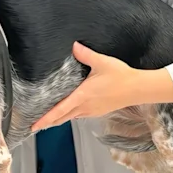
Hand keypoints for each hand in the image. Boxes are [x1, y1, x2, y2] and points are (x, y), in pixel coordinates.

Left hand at [31, 43, 172, 131]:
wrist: (138, 89)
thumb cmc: (122, 77)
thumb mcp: (102, 62)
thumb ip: (85, 54)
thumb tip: (74, 47)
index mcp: (83, 96)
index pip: (59, 110)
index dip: (45, 119)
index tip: (34, 125)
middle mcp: (86, 107)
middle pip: (62, 118)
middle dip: (48, 122)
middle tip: (35, 125)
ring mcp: (92, 111)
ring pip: (71, 118)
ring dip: (59, 119)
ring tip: (48, 119)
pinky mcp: (98, 111)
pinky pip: (80, 115)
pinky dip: (70, 115)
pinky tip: (69, 112)